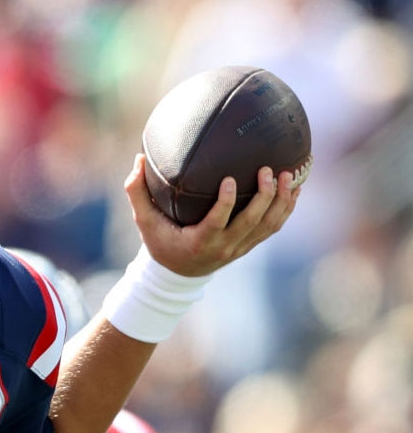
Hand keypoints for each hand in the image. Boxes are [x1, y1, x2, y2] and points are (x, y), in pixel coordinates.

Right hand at [125, 155, 299, 276]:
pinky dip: (287, 208)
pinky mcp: (249, 245)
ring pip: (269, 225)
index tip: (229, 179)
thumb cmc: (160, 242)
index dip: (226, 202)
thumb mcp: (144, 221)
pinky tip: (295, 188)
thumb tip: (137, 158)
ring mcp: (240, 247)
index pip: (217, 222)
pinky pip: (274, 227)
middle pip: (252, 222)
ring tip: (288, 175)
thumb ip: (137, 191)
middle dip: (263, 196)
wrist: (178, 274)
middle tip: (267, 170)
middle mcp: (224, 246)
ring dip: (281, 200)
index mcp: (199, 241)